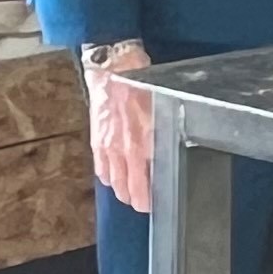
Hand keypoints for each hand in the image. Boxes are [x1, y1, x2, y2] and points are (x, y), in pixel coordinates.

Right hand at [85, 44, 155, 210]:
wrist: (113, 70)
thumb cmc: (143, 86)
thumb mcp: (165, 111)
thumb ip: (166, 135)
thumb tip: (176, 149)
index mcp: (144, 144)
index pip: (145, 187)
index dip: (151, 201)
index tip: (159, 203)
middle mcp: (124, 151)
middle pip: (128, 191)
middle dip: (138, 200)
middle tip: (147, 202)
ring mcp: (107, 148)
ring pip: (114, 184)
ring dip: (123, 191)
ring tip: (133, 193)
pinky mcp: (96, 142)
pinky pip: (101, 170)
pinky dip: (109, 177)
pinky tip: (116, 176)